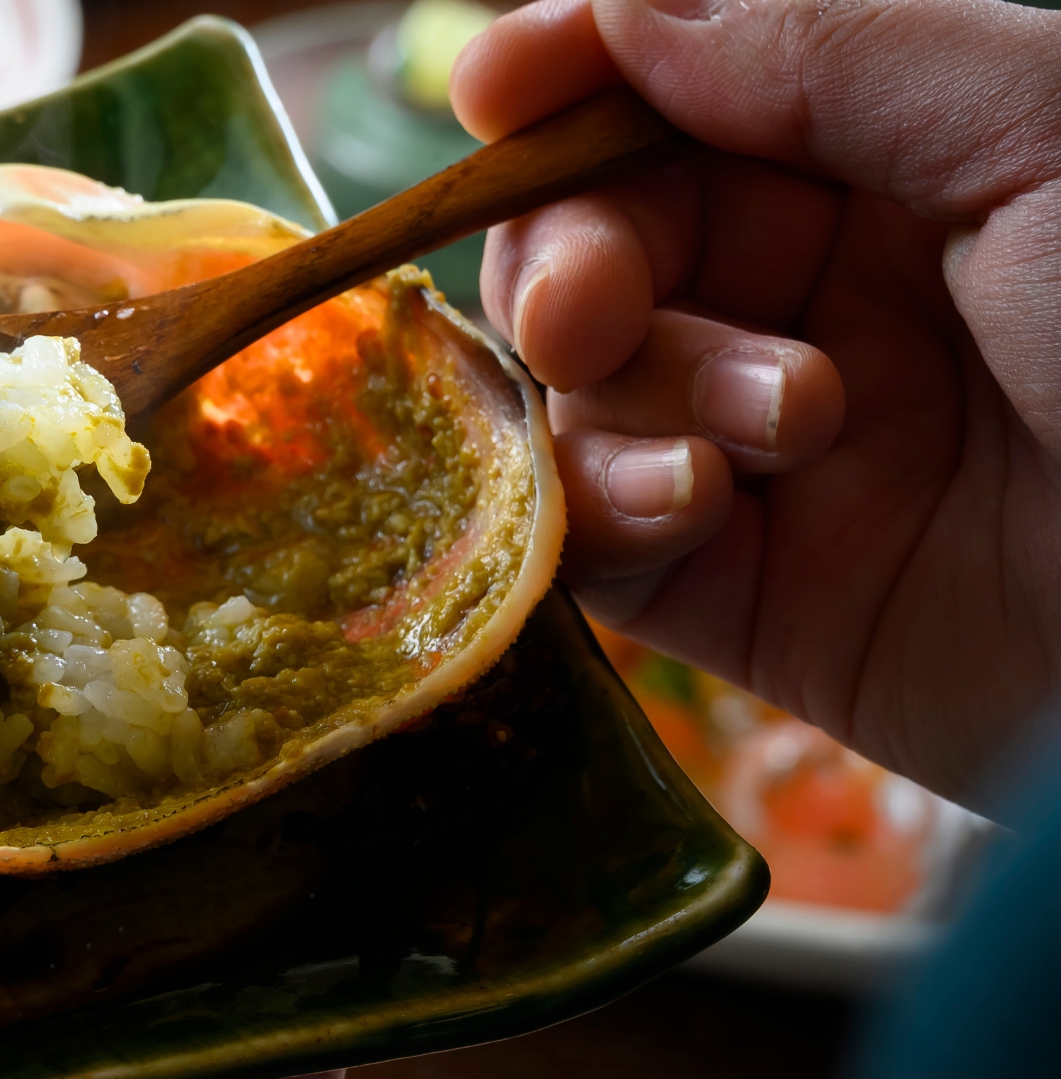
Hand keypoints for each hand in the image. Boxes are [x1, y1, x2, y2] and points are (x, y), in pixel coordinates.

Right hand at [451, 0, 1060, 805]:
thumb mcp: (1040, 128)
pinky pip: (597, 536)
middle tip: (586, 307)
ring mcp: (774, 449)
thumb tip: (619, 10)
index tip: (498, 92)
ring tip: (781, 429)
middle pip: (591, 243)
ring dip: (638, 389)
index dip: (571, 87)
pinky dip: (602, 508)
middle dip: (570, 258)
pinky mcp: (748, 594)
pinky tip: (692, 502)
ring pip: (581, 389)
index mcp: (896, 163)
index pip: (675, 103)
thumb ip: (825, 46)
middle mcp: (819, 295)